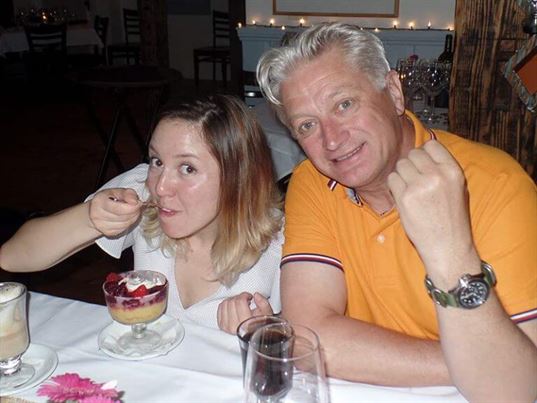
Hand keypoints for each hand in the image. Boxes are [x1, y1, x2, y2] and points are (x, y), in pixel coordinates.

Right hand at [88, 188, 142, 236]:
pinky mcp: (107, 233)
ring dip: (133, 217)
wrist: (95, 211)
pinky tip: (127, 217)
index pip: (121, 209)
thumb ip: (127, 193)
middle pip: (125, 217)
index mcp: (99, 202)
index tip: (137, 202)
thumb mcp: (116, 191)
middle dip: (135, 211)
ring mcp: (101, 226)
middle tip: (137, 206)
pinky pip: (124, 229)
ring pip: (126, 224)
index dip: (133, 206)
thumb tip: (135, 201)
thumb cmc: (108, 199)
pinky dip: (128, 223)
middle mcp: (97, 215)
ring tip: (132, 211)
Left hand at [217, 292, 272, 333]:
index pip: (240, 302)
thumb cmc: (261, 325)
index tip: (249, 297)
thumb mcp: (267, 313)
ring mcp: (226, 326)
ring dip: (232, 300)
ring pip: (225, 304)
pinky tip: (233, 306)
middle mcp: (234, 326)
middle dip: (239, 297)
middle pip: (232, 301)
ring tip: (239, 303)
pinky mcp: (221, 325)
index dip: (245, 295)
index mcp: (245, 324)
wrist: (255, 336)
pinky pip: (220, 308)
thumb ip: (263, 302)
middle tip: (245, 299)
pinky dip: (226, 304)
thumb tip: (256, 295)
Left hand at [387, 140, 474, 273]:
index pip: (431, 145)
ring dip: (401, 175)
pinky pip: (392, 179)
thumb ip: (442, 169)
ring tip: (409, 190)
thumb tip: (422, 152)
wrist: (448, 246)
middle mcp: (437, 175)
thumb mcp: (458, 188)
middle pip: (413, 154)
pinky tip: (403, 197)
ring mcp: (420, 186)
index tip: (422, 164)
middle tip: (414, 180)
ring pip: (400, 165)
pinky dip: (394, 186)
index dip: (423, 154)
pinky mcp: (405, 197)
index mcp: (453, 171)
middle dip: (411, 165)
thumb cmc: (451, 218)